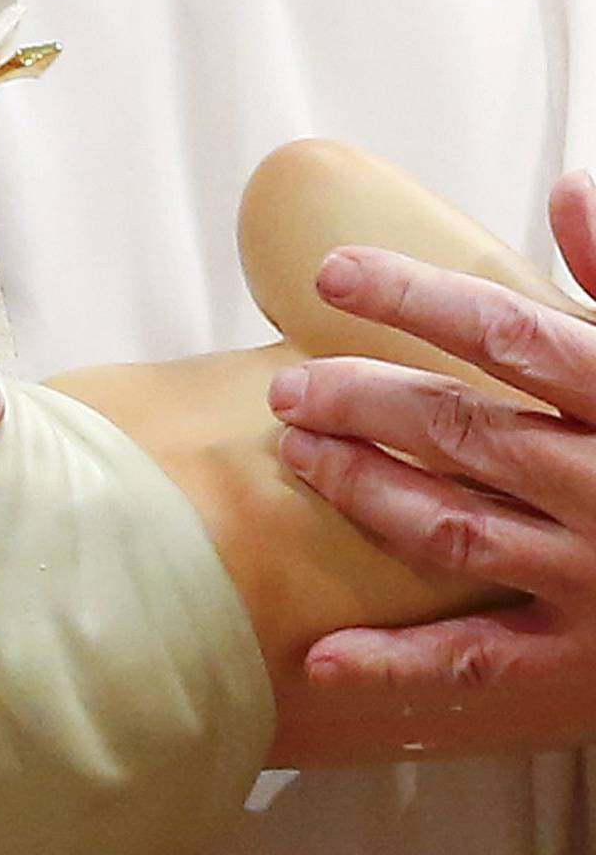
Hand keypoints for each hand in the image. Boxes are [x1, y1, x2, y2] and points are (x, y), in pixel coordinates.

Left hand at [271, 170, 595, 753]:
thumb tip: (570, 191)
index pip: (511, 332)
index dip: (415, 298)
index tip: (334, 275)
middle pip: (462, 429)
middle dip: (361, 399)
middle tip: (290, 385)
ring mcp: (595, 578)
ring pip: (451, 526)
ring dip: (363, 491)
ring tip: (298, 454)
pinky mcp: (584, 662)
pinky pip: (477, 662)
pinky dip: (395, 663)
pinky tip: (321, 656)